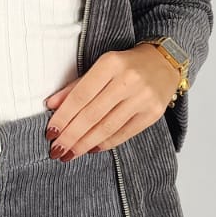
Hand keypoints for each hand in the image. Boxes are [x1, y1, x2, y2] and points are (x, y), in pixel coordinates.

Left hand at [43, 42, 179, 158]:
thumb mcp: (101, 67)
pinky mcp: (153, 113)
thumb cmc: (127, 65)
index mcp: (110, 64)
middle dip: (71, 135)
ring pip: (107, 127)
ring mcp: (143, 98)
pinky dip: (105, 143)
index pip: (81, 95)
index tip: (51, 132)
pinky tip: (91, 148)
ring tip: (70, 153)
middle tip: (57, 150)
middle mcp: (128, 80)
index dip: (64, 117)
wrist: (164, 62)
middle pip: (92, 114)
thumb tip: (52, 105)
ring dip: (85, 144)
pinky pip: (124, 133)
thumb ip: (76, 86)